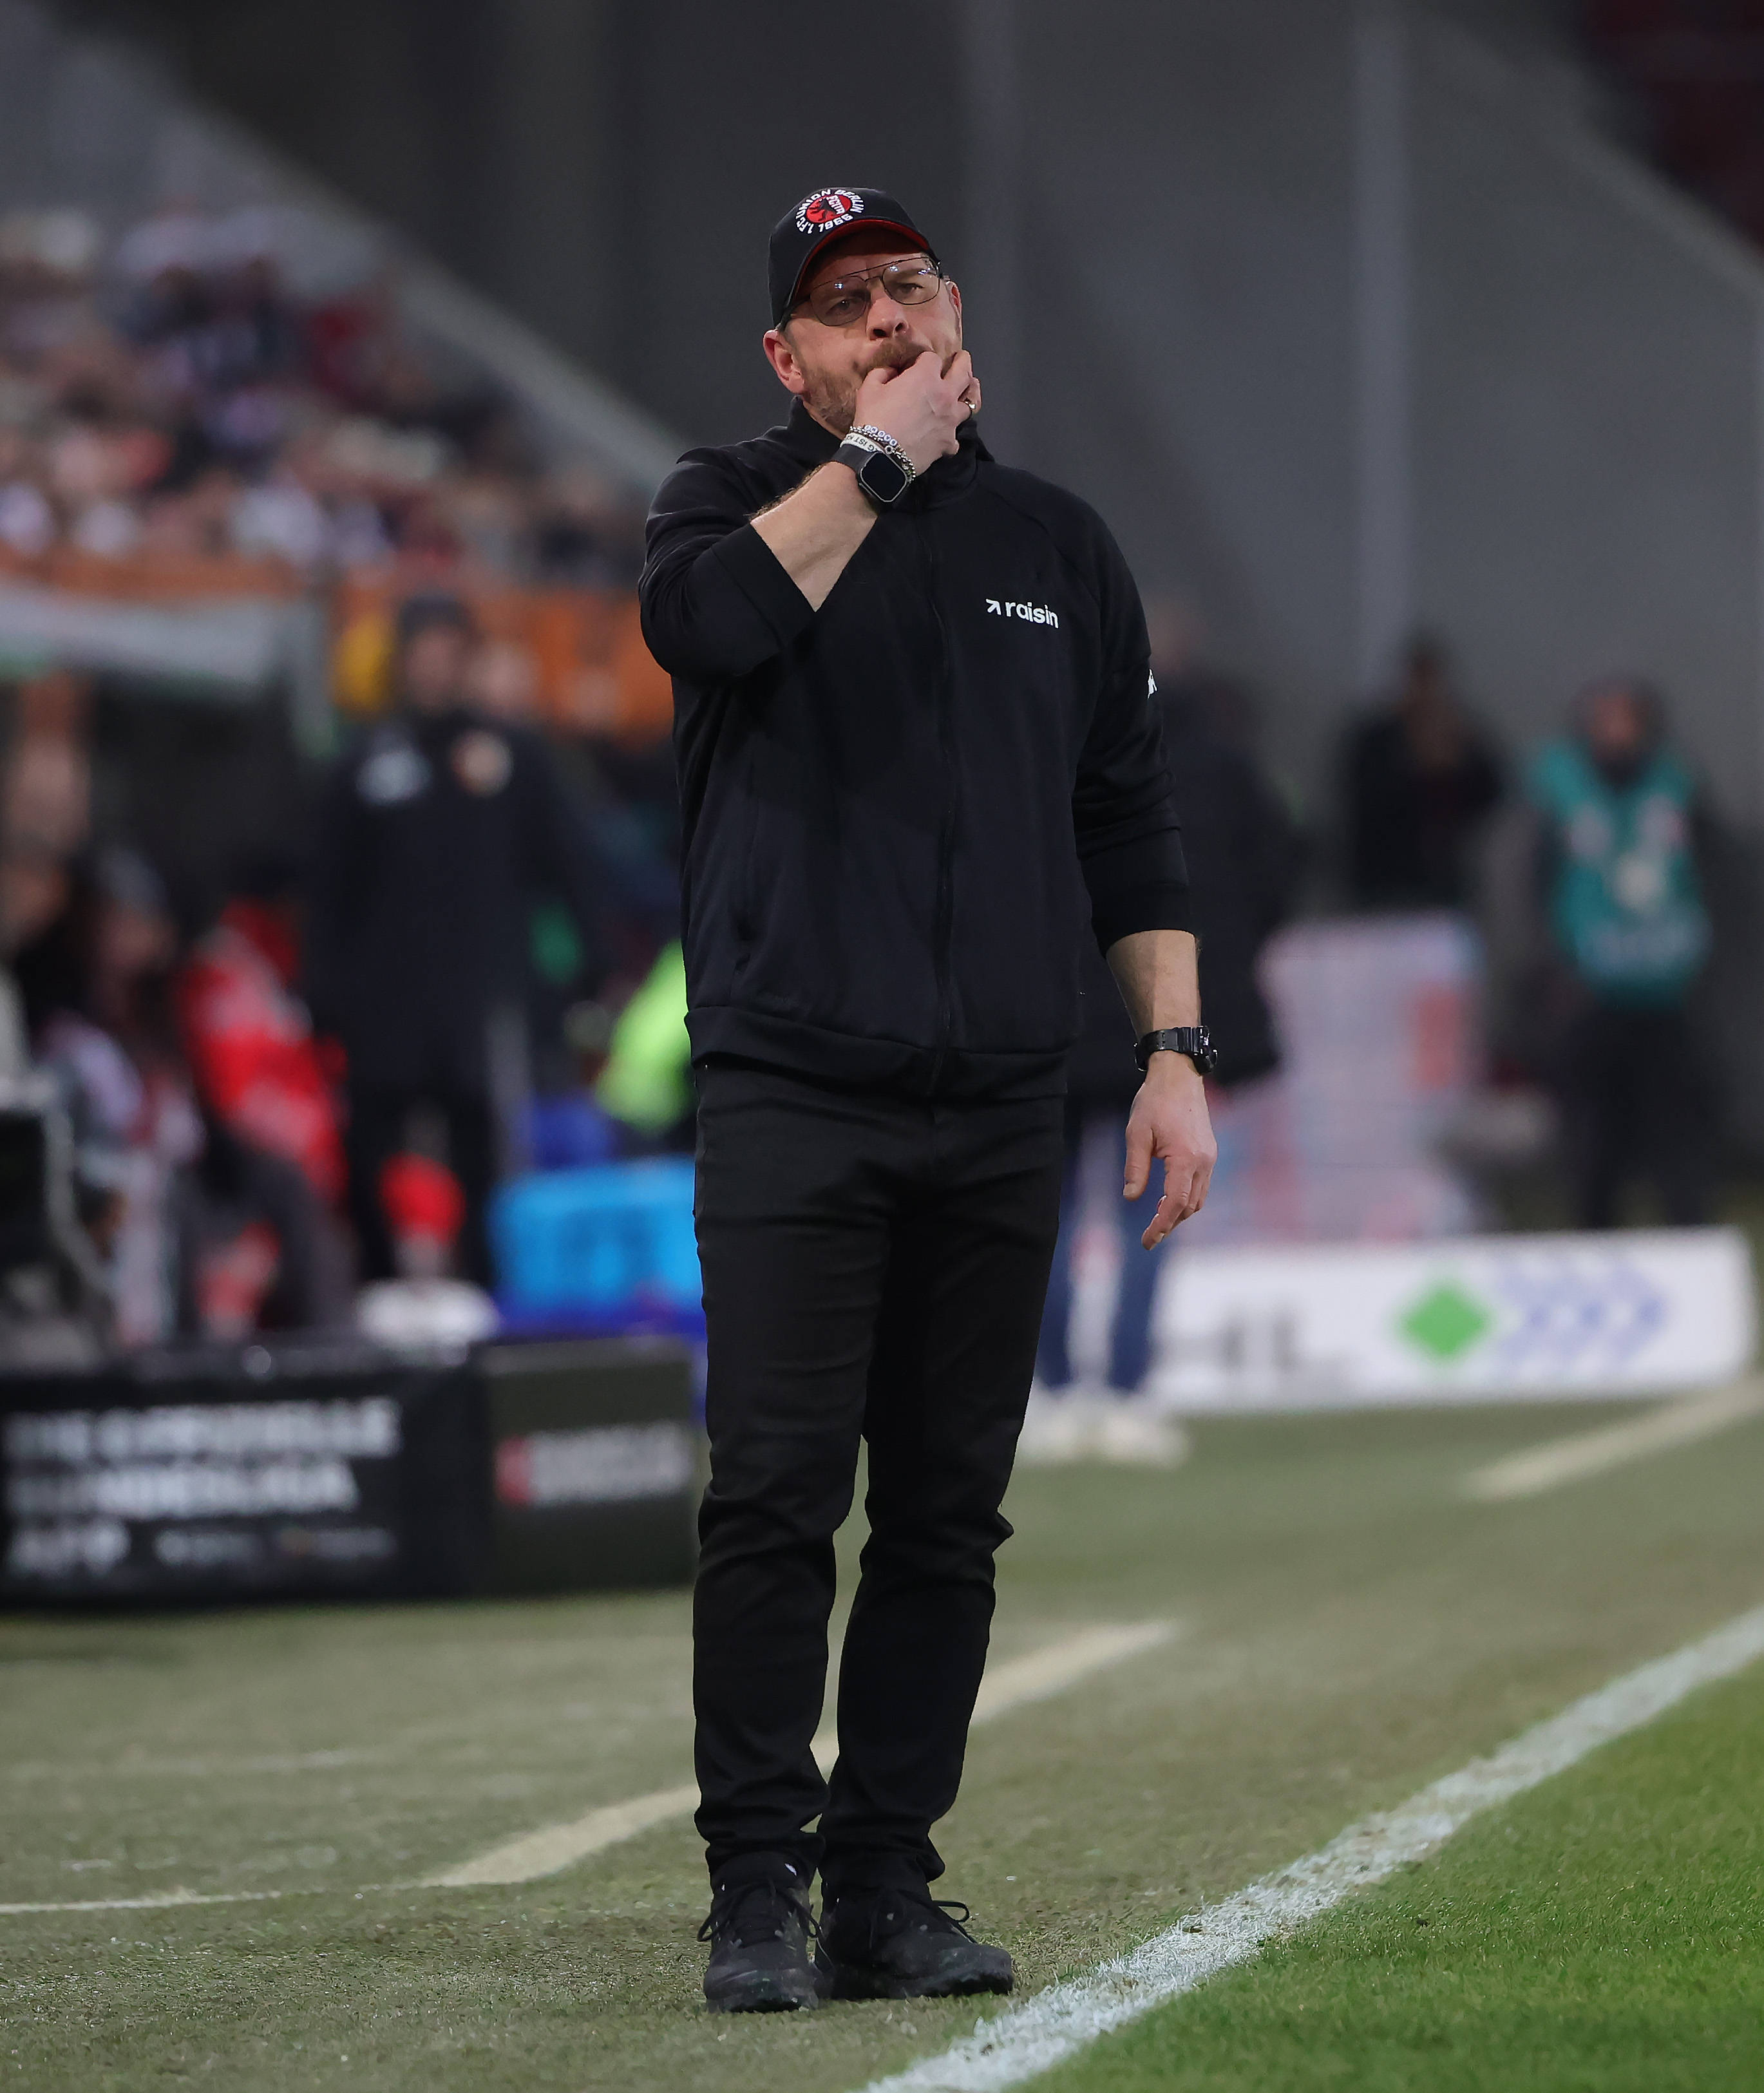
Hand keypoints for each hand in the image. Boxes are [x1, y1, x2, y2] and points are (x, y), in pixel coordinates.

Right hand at [852, 350, 978, 474]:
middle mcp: (944, 395)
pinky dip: (950, 434)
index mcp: (925, 377)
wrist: (879, 456)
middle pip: (964, 372)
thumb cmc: (873, 420)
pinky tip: (945, 434)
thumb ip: (882, 373)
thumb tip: (890, 371)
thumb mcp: (869, 388)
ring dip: (966, 396)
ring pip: (969, 403)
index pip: (933, 358)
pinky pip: (955, 437)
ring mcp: (950, 420)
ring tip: (963, 394)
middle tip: (962, 358)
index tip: (920, 364)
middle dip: (963, 362)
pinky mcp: (948, 442)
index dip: (924, 360)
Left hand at [1124, 1054, 1216, 1247]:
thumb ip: (1136, 1168)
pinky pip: (1200, 1185)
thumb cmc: (1154, 1102)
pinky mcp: (1209, 1152)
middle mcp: (1203, 1162)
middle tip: (1149, 1236)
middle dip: (1170, 1224)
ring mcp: (1209, 1157)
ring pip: (1198, 1198)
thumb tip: (1131, 1197)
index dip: (1161, 1225)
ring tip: (1157, 1220)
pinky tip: (1168, 1199)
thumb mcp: (1136, 1134)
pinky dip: (1186, 1198)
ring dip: (1179, 1213)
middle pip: (1189, 1206)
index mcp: (1185, 1159)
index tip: (1147, 1240)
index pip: (1175, 1204)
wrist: (1178, 1076)